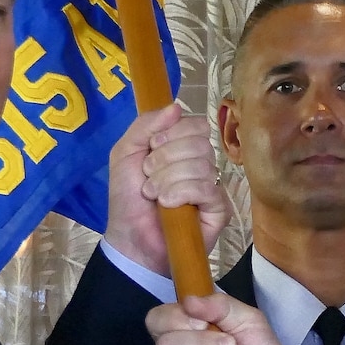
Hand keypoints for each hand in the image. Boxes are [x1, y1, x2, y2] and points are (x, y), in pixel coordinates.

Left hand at [104, 103, 227, 275]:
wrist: (129, 238)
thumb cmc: (128, 199)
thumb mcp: (126, 153)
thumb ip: (145, 125)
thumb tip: (176, 106)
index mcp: (183, 148)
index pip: (196, 125)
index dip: (172, 134)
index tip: (151, 149)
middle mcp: (202, 164)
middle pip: (200, 143)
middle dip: (165, 159)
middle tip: (148, 176)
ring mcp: (212, 187)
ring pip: (201, 165)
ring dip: (168, 179)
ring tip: (154, 195)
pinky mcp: (218, 210)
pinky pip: (207, 189)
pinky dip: (181, 193)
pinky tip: (167, 205)